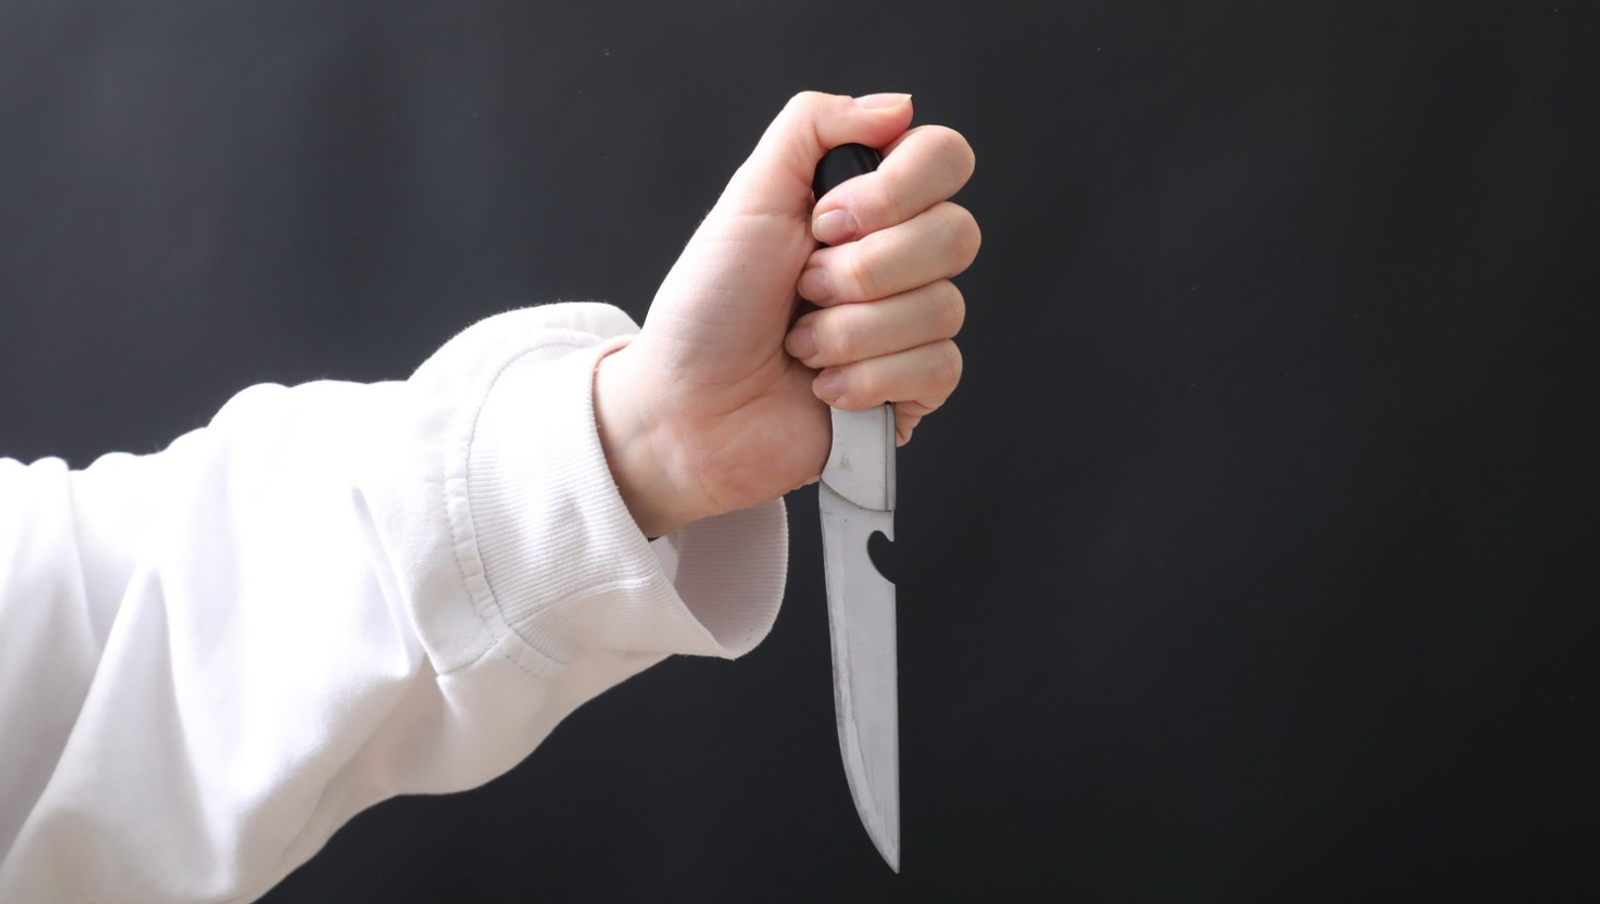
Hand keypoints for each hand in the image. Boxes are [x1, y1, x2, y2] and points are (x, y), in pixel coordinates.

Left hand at [595, 92, 978, 536]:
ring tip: (798, 345)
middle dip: (862, 269)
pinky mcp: (913, 391)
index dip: (893, 192)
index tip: (823, 221)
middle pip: (956, 234)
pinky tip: (824, 386)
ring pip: (943, 307)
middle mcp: (899, 261)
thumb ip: (814, 126)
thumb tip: (899, 107)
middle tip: (803, 288)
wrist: (686, 407)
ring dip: (849, 330)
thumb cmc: (708, 309)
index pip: (943, 160)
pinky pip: (939, 368)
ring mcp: (911, 328)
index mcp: (868, 206)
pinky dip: (866, 378)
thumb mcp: (750, 197)